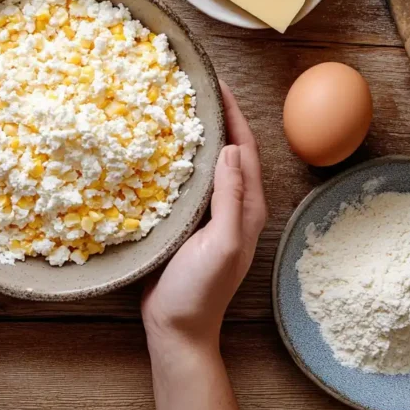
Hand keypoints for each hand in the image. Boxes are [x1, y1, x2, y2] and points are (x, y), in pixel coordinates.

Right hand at [142, 82, 265, 348]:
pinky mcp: (189, 222)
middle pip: (229, 150)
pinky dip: (180, 160)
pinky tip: (160, 150)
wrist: (177, 327)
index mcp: (248, 207)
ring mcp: (211, 214)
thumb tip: (229, 148)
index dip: (233, 113)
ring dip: (198, 135)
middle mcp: (234, 206)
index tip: (215, 82)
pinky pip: (189, 181)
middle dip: (216, 116)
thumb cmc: (200, 290)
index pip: (245, 148)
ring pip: (208, 163)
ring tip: (176, 109)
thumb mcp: (220, 243)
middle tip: (192, 87)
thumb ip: (230, 198)